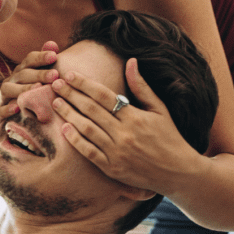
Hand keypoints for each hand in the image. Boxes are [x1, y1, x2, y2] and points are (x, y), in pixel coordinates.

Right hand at [0, 41, 59, 121]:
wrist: (23, 120)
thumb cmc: (37, 96)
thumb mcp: (43, 79)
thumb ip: (47, 62)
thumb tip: (53, 44)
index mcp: (22, 71)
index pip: (29, 60)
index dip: (41, 57)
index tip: (55, 56)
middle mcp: (11, 81)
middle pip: (22, 74)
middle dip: (39, 74)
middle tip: (55, 75)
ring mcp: (3, 97)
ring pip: (8, 89)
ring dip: (23, 89)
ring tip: (37, 89)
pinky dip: (5, 110)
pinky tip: (16, 108)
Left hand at [51, 58, 196, 195]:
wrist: (178, 172)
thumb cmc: (169, 137)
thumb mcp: (159, 109)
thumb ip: (142, 86)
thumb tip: (130, 61)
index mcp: (135, 117)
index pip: (104, 95)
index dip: (84, 84)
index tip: (70, 74)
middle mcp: (124, 133)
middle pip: (91, 109)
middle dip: (71, 95)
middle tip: (55, 84)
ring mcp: (117, 152)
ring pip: (86, 129)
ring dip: (68, 114)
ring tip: (56, 102)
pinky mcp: (112, 168)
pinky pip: (88, 152)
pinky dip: (75, 140)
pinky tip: (63, 128)